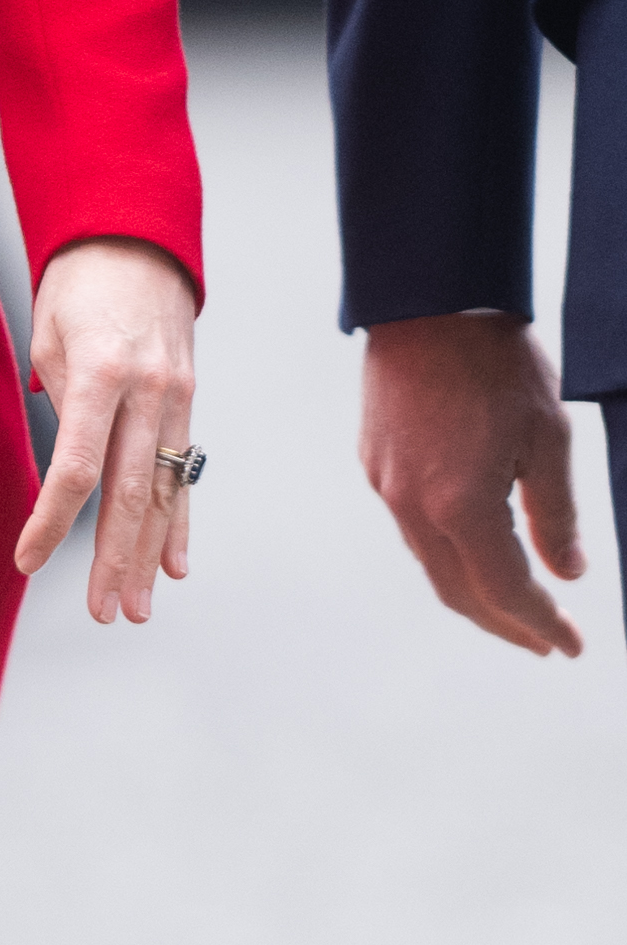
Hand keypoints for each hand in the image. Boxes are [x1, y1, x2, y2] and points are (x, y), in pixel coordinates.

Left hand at [14, 236, 197, 622]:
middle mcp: (146, 389)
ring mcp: (176, 395)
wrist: (136, 236)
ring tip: (137, 608)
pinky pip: (185, 469)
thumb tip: (66, 467)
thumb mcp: (48, 333)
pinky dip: (179, 520)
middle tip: (105, 614)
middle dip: (114, 559)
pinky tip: (174, 564)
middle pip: (129, 492)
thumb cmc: (76, 283)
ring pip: (163, 490)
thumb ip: (59, 402)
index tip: (28, 561)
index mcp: (98, 371)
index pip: (77, 467)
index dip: (52, 520)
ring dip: (149, 554)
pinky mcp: (189, 397)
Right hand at [359, 314, 584, 657]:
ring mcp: (385, 483)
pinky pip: (411, 528)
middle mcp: (412, 505)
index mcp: (460, 505)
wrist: (425, 298)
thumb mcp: (548, 436)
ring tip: (514, 602)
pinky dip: (448, 554)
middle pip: (460, 593)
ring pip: (431, 563)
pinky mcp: (373, 460)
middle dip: (506, 625)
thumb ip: (556, 514)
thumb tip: (568, 574)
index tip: (572, 646)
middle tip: (546, 640)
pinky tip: (473, 545)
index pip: (506, 592)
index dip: (542, 625)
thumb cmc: (494, 360)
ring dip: (475, 592)